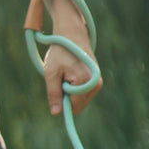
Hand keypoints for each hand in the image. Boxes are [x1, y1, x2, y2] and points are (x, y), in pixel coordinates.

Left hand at [42, 0, 102, 116]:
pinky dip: (75, 87)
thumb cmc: (60, 51)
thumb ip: (53, 93)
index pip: (73, 107)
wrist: (72, 34)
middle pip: (78, 105)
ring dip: (70, 91)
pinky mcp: (97, 81)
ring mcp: (97, 83)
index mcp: (85, 81)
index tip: (58, 83)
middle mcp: (95, 84)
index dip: (62, 99)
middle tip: (62, 77)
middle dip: (67, 95)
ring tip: (67, 73)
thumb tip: (56, 113)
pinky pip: (83, 94)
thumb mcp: (51, 72)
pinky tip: (72, 73)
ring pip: (80, 100)